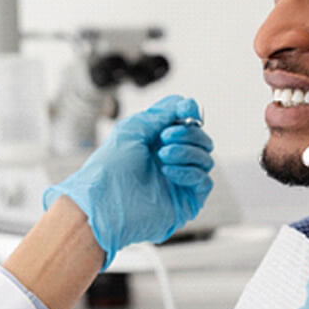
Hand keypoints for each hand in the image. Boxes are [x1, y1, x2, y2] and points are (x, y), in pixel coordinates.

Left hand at [43, 95, 213, 267]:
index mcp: (157, 141)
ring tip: (162, 156)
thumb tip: (186, 105)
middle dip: (187, 132)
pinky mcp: (186, 201)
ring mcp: (180, 180)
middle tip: (165, 137)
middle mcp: (171, 159)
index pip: (186, 122)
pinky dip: (189, 172)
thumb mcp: (133, 129)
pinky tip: (168, 172)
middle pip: (201, 138)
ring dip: (186, 151)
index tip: (187, 110)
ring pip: (205, 157)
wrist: (103, 203)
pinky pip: (204, 181)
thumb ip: (161, 114)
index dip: (190, 112)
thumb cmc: (111, 168)